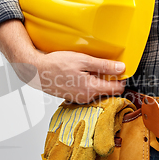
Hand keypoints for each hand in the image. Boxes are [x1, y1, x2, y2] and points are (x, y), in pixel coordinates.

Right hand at [0, 19, 125, 102]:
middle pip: (108, 92)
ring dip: (98, 82)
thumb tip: (121, 69)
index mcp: (91, 89)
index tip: (120, 70)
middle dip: (110, 80)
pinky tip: (80, 75)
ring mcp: (79, 99)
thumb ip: (103, 66)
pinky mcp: (73, 98)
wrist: (36, 71)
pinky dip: (88, 84)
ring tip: (89, 70)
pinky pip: (87, 93)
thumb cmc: (56, 64)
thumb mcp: (82, 60)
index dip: (122, 79)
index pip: (117, 89)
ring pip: (97, 92)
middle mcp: (86, 98)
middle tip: (105, 67)